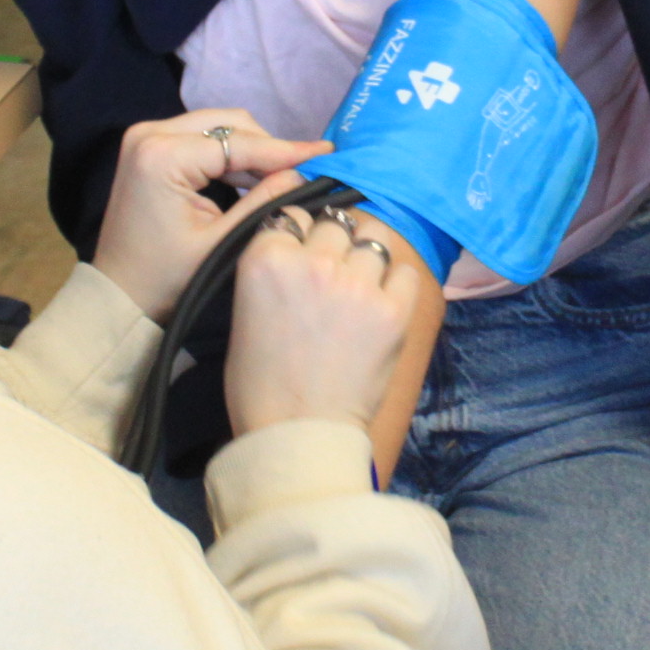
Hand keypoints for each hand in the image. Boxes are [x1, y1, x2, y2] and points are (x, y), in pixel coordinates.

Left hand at [89, 111, 328, 320]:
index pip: (238, 143)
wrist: (120, 293)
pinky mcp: (149, 145)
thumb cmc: (165, 277)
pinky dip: (230, 155)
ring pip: (219, 127)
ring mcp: (146, 136)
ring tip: (283, 177)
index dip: (284, 149)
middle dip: (268, 147)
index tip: (325, 153)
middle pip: (229, 123)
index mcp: (162, 155)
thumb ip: (265, 202)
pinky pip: (202, 138)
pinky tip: (254, 178)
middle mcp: (150, 134)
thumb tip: (303, 173)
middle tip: (304, 171)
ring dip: (251, 150)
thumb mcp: (222, 242)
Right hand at [225, 206, 432, 436]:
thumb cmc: (260, 385)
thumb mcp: (244, 312)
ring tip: (362, 283)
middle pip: (334, 223)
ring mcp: (357, 284)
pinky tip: (383, 302)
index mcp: (267, 259)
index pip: (291, 215)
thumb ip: (272, 270)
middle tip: (333, 272)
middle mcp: (314, 261)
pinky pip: (404, 271)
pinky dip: (395, 282)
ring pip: (374, 238)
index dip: (298, 233)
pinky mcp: (392, 310)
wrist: (297, 433)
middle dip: (334, 242)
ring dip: (367, 255)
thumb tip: (299, 248)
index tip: (302, 252)